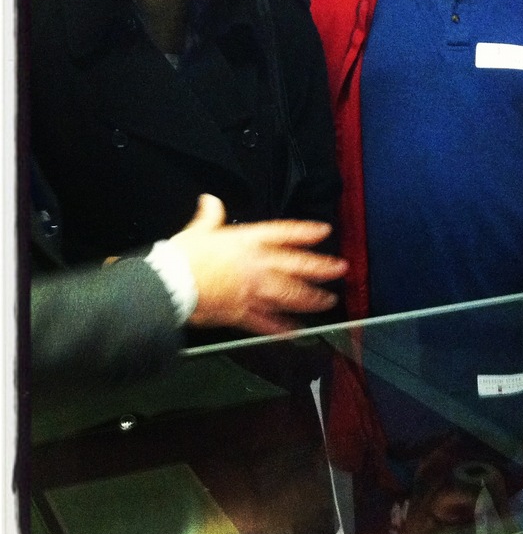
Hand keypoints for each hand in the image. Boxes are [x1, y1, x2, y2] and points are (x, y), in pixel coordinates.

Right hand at [169, 194, 347, 335]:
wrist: (170, 284)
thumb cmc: (183, 256)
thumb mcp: (199, 230)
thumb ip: (210, 216)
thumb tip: (211, 201)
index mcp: (248, 241)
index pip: (285, 233)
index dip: (307, 232)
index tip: (324, 231)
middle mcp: (257, 265)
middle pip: (297, 265)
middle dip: (322, 268)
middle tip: (341, 269)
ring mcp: (253, 290)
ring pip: (290, 295)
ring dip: (311, 298)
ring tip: (328, 301)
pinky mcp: (242, 312)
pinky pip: (267, 322)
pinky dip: (283, 328)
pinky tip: (297, 331)